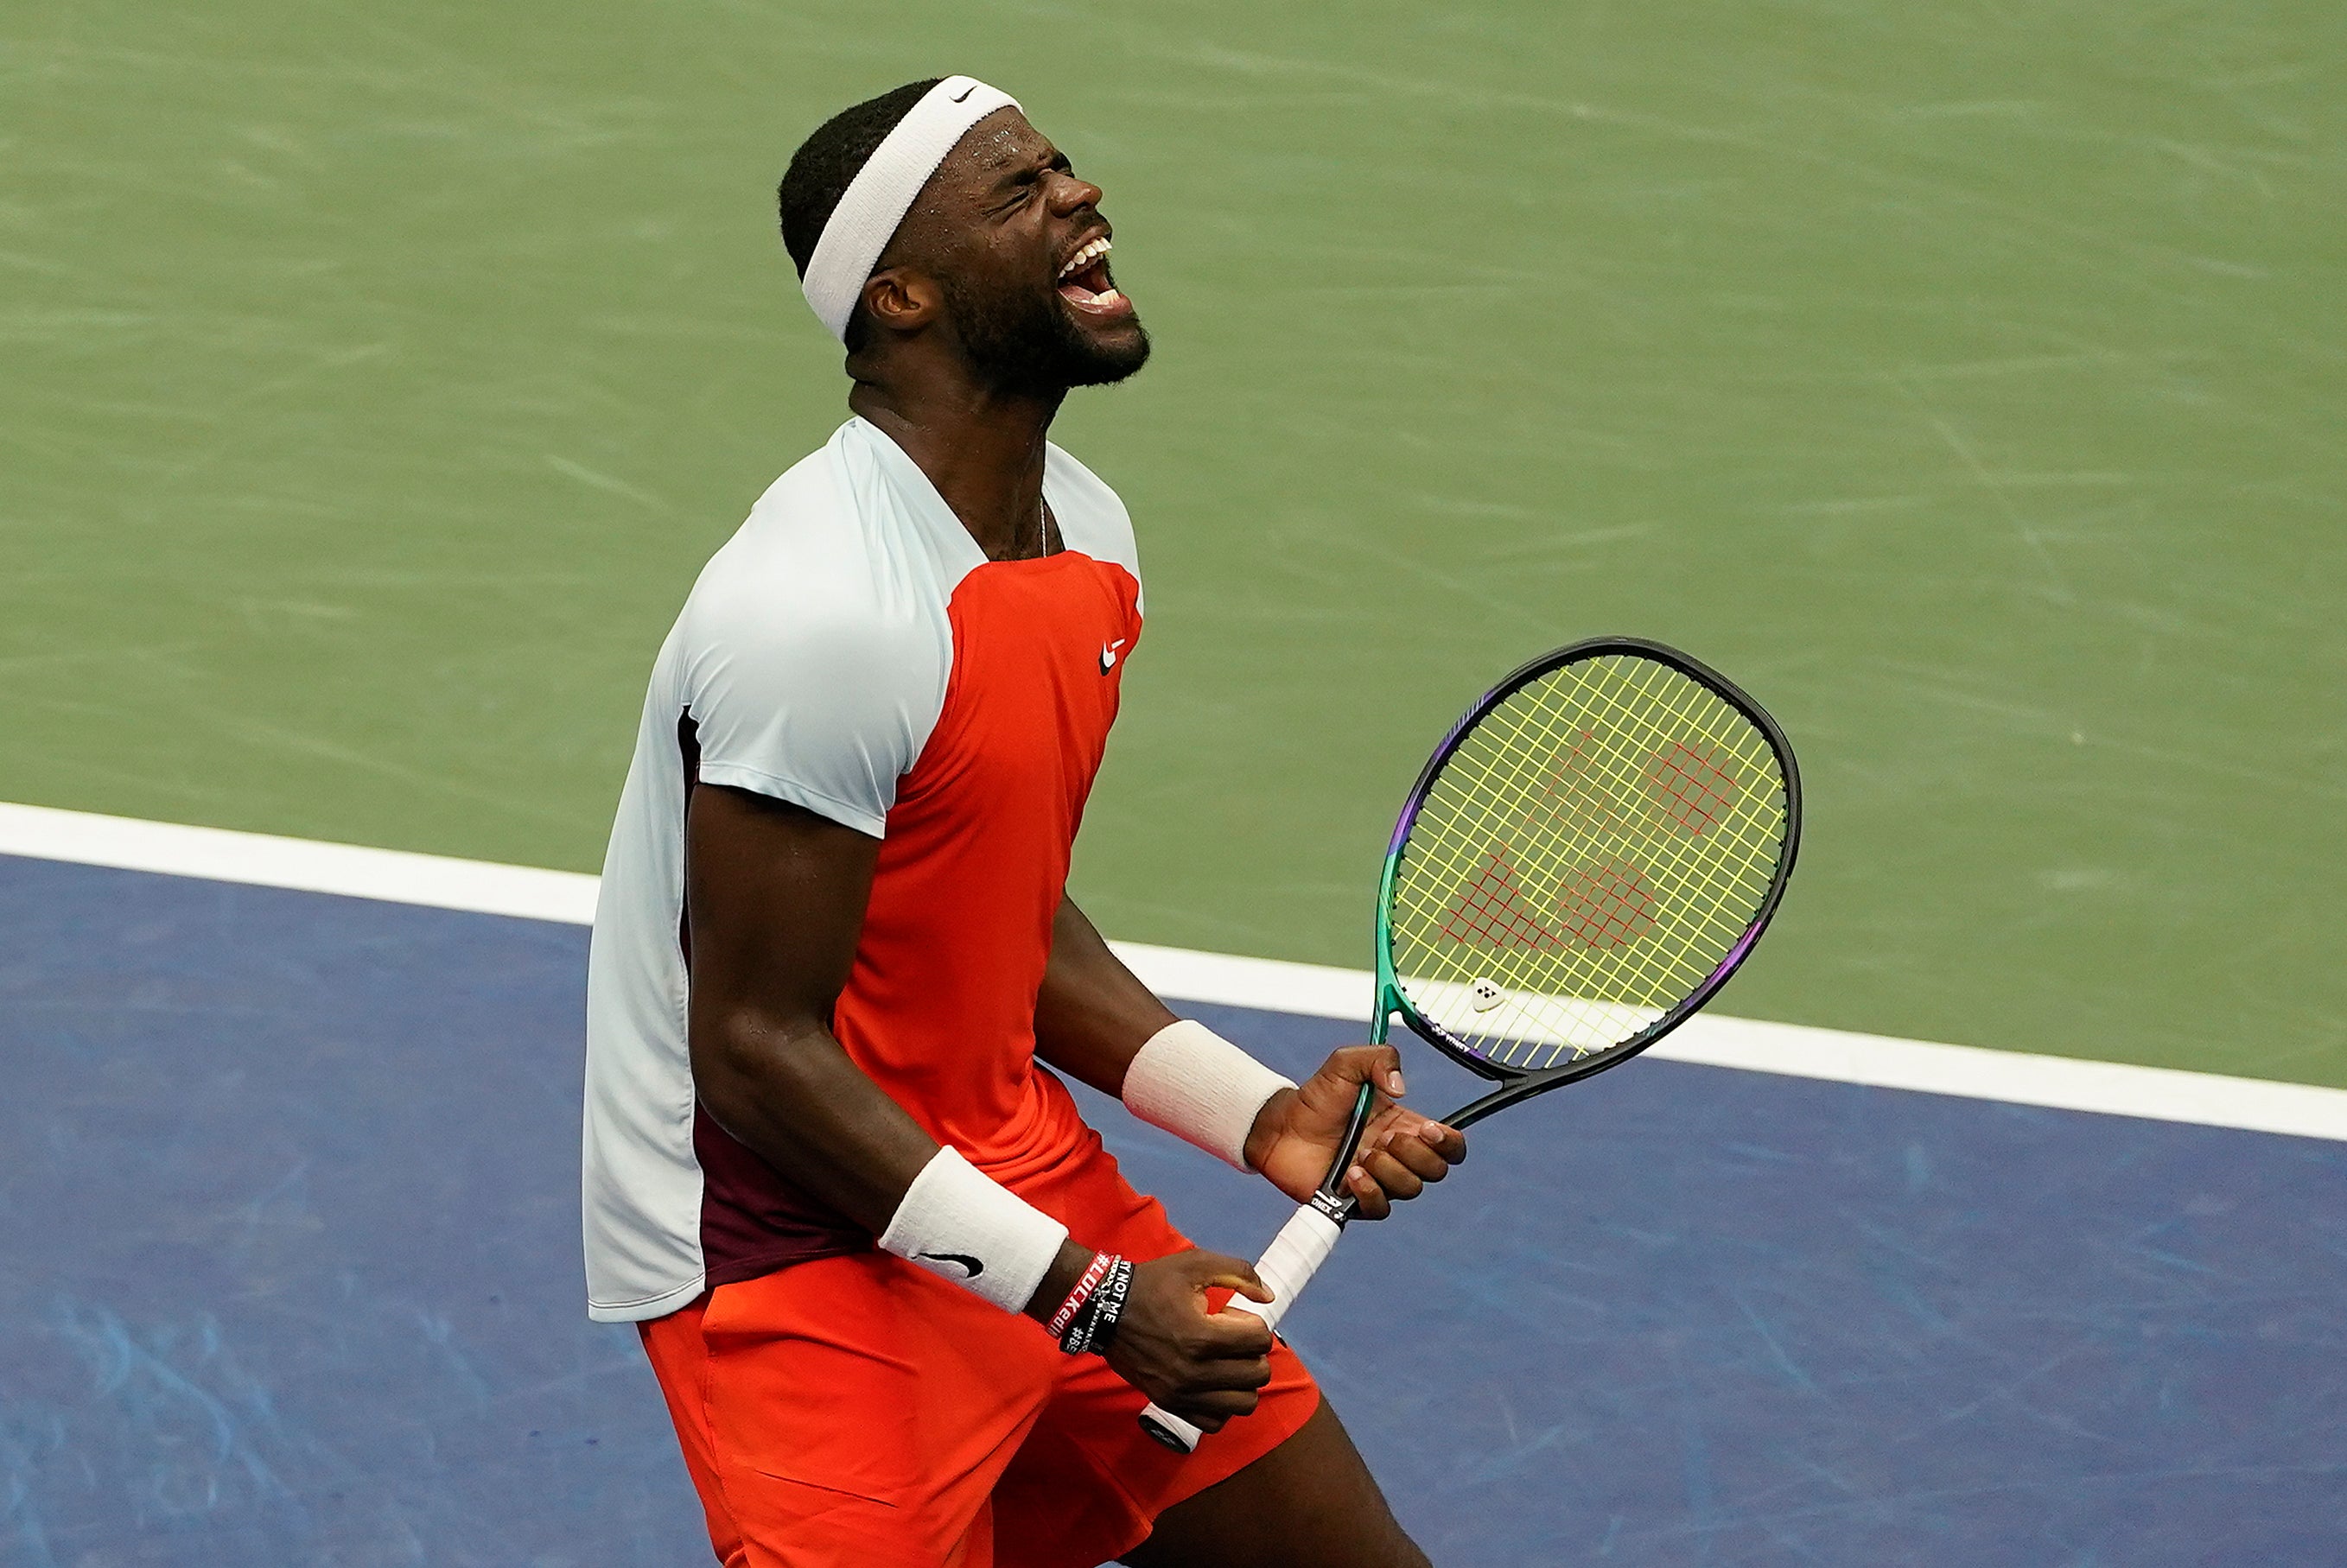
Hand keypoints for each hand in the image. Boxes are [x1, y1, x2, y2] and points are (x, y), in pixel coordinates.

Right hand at [1103, 1249, 1276, 1431]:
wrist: (1104, 1310)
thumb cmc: (1153, 1285)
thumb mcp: (1196, 1263)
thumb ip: (1239, 1273)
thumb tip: (1268, 1296)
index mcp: (1202, 1336)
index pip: (1260, 1341)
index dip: (1254, 1324)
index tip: (1231, 1317)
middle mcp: (1194, 1372)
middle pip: (1258, 1374)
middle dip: (1253, 1353)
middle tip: (1231, 1339)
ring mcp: (1182, 1394)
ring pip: (1243, 1404)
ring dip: (1243, 1382)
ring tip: (1226, 1362)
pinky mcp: (1170, 1405)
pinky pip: (1215, 1421)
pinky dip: (1222, 1405)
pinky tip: (1214, 1383)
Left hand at [1243, 1046, 1465, 1219]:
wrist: (1279, 1126)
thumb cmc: (1315, 1098)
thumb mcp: (1346, 1063)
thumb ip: (1379, 1058)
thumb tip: (1401, 1087)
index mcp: (1404, 1126)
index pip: (1449, 1145)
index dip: (1449, 1142)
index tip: (1428, 1130)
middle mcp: (1396, 1156)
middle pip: (1436, 1170)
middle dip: (1416, 1154)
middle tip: (1386, 1138)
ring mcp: (1378, 1180)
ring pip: (1411, 1189)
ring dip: (1390, 1170)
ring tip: (1362, 1153)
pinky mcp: (1356, 1201)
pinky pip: (1382, 1209)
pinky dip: (1371, 1192)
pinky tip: (1351, 1175)